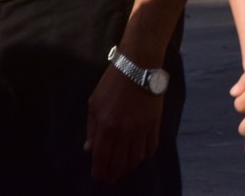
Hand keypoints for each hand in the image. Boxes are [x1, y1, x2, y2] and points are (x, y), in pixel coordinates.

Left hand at [86, 62, 164, 182]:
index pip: (102, 158)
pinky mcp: (155, 123)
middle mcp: (124, 131)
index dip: (100, 171)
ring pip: (136, 158)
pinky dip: (145, 156)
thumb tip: (89, 148)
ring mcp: (141, 128)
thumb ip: (92, 128)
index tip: (99, 176)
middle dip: (113, 173)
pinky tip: (139, 156)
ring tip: (124, 169)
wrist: (139, 66)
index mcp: (105, 126)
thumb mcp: (94, 104)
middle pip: (119, 162)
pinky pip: (151, 147)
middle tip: (110, 178)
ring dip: (129, 167)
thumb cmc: (112, 83)